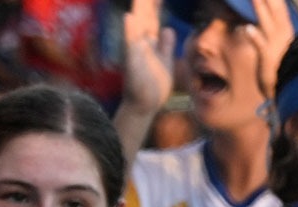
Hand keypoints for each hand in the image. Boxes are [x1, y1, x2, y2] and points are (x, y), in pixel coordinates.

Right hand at [121, 0, 175, 116]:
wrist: (145, 105)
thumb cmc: (154, 85)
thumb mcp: (166, 61)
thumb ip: (166, 45)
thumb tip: (168, 29)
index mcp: (151, 43)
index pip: (153, 18)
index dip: (155, 4)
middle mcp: (142, 43)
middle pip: (145, 16)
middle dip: (145, 2)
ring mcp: (135, 50)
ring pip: (136, 25)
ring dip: (137, 9)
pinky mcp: (131, 61)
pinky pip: (130, 43)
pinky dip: (129, 30)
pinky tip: (129, 17)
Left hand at [245, 0, 295, 99]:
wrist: (289, 88)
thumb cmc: (281, 64)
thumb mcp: (276, 42)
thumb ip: (269, 27)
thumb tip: (256, 19)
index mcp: (283, 26)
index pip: (277, 3)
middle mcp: (281, 32)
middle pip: (274, 6)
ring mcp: (275, 44)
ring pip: (267, 22)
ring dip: (260, 8)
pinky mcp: (268, 59)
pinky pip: (261, 46)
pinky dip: (255, 37)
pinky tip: (247, 29)